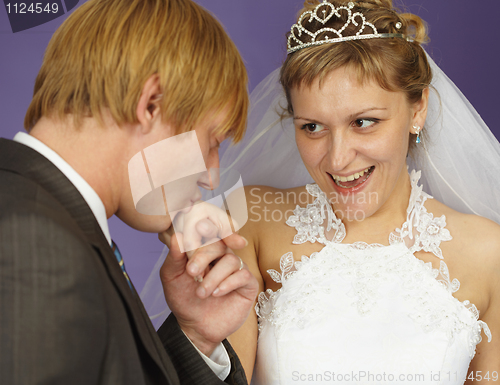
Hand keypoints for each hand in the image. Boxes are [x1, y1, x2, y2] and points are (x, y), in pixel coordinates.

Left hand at [158, 203, 258, 355]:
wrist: (195, 327)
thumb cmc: (183, 299)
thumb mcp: (172, 277)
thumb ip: (174, 257)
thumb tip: (177, 236)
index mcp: (205, 249)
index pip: (209, 232)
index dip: (207, 228)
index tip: (199, 228)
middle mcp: (222, 256)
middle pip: (220, 243)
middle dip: (204, 256)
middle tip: (192, 272)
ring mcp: (236, 269)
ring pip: (231, 260)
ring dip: (214, 276)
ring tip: (201, 293)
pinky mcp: (247, 284)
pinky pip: (243, 275)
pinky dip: (228, 283)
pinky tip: (216, 293)